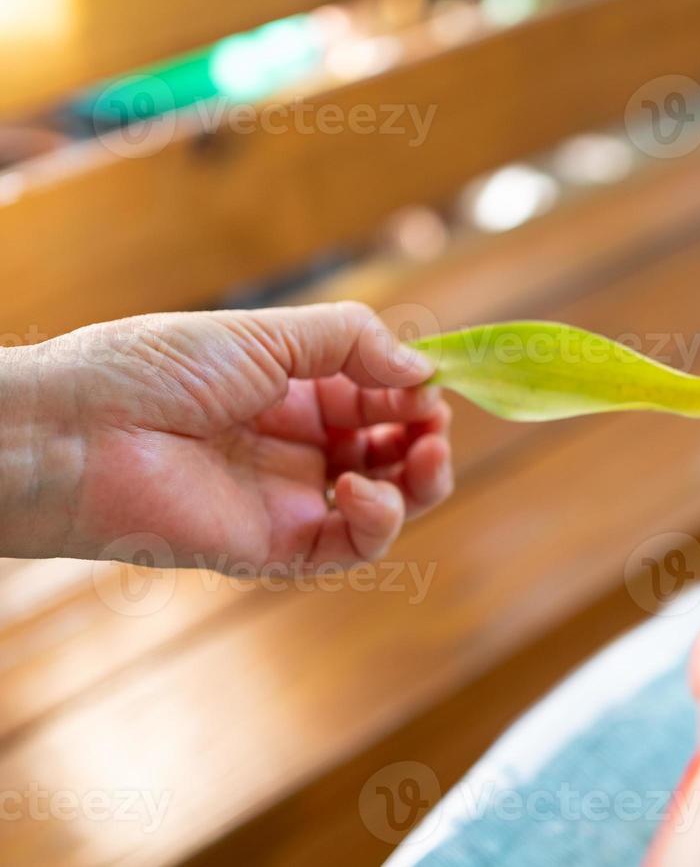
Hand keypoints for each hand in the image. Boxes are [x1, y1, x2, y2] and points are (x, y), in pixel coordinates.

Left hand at [0, 302, 452, 569]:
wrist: (81, 432)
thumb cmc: (156, 369)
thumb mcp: (267, 333)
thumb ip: (352, 342)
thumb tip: (424, 370)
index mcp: (295, 391)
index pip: (381, 396)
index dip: (415, 391)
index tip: (436, 381)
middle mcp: (299, 446)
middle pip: (393, 452)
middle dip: (426, 436)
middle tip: (433, 424)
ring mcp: (291, 498)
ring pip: (387, 503)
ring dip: (420, 479)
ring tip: (421, 454)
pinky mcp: (277, 548)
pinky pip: (350, 546)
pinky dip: (378, 521)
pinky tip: (362, 489)